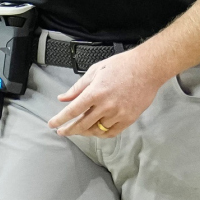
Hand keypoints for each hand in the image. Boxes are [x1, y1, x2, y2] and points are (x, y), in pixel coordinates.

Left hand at [48, 49, 165, 137]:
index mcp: (95, 92)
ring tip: (79, 129)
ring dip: (85, 132)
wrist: (147, 68)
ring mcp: (118, 114)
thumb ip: (78, 87)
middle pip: (82, 124)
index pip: (72, 110)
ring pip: (97, 130)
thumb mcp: (95, 71)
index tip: (52, 125)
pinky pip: (111, 132)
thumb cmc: (121, 66)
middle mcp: (106, 106)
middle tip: (62, 131)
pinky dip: (102, 133)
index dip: (60, 119)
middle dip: (69, 130)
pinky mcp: (129, 119)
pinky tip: (96, 131)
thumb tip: (63, 98)